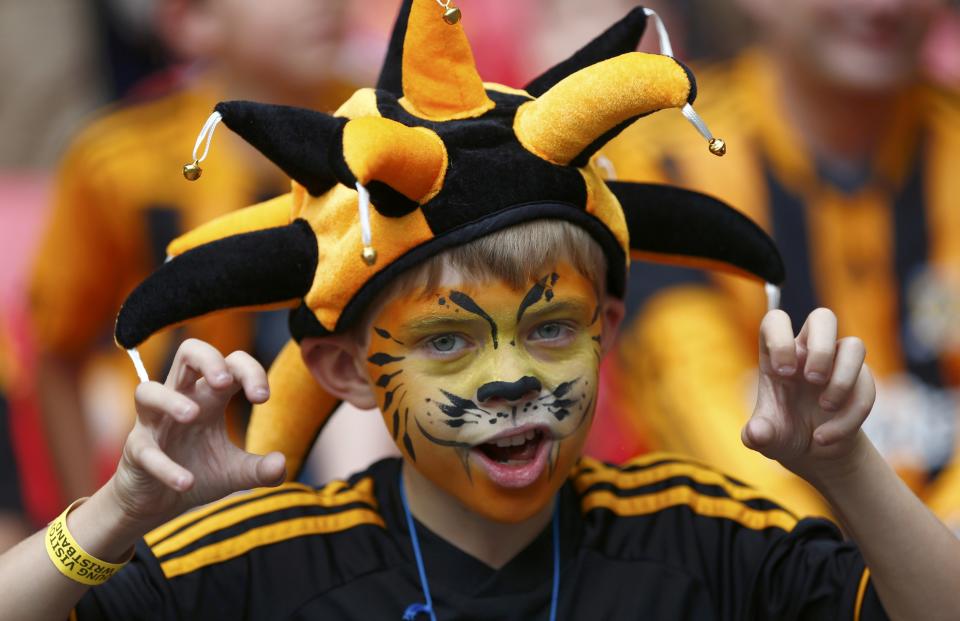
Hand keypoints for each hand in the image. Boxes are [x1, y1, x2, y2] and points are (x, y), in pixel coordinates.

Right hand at [108, 339, 285, 527]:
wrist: (157, 504)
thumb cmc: (197, 472)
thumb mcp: (236, 473)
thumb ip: (261, 470)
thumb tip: (281, 463)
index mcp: (210, 397)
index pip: (230, 364)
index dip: (250, 371)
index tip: (263, 398)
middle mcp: (182, 400)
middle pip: (188, 352)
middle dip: (208, 359)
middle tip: (224, 383)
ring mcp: (154, 423)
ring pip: (148, 391)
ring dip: (171, 400)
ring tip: (193, 415)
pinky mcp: (136, 451)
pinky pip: (145, 450)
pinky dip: (165, 465)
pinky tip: (186, 481)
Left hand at [742, 308, 875, 478]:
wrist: (811, 453)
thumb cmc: (782, 434)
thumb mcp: (765, 437)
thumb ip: (757, 434)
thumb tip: (756, 434)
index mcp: (776, 355)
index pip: (776, 321)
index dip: (779, 337)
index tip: (783, 373)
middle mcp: (807, 352)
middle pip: (823, 318)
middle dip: (821, 349)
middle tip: (812, 380)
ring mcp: (837, 364)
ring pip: (854, 345)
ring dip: (843, 379)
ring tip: (826, 407)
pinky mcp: (860, 382)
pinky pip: (867, 386)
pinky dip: (852, 413)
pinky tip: (828, 436)